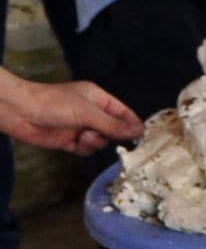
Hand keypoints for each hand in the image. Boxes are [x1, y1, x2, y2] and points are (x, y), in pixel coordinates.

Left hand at [0, 76, 141, 153]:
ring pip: (100, 141)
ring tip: (84, 136)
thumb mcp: (88, 112)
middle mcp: (91, 113)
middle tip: (106, 135)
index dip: (132, 123)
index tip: (141, 135)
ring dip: (95, 141)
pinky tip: (76, 142)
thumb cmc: (55, 104)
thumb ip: (114, 124)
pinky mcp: (69, 141)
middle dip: (111, 134)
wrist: (21, 113)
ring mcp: (80, 127)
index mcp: (98, 99)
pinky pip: (86, 149)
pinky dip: (84, 148)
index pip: (123, 112)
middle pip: (113, 129)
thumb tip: (138, 131)